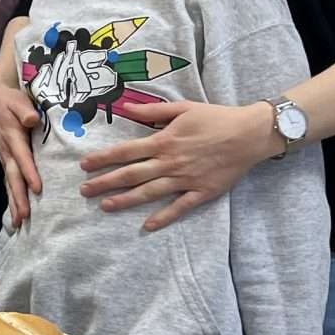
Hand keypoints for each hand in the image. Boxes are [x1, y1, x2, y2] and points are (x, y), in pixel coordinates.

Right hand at [0, 46, 43, 227]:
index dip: (29, 173)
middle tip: (24, 217)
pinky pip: (9, 180)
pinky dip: (12, 196)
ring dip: (14, 202)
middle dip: (19, 197)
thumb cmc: (10, 98)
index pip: (22, 157)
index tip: (38, 189)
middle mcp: (6, 151)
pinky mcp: (7, 160)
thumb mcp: (17, 99)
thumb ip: (25, 109)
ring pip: (9, 183)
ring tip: (19, 222)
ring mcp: (5, 157)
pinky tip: (17, 211)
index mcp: (12, 136)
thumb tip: (32, 119)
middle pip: (13, 177)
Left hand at [77, 98, 278, 230]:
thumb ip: (153, 111)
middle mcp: (170, 162)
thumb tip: (127, 108)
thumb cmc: (215, 118)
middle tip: (84, 190)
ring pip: (149, 193)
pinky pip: (180, 208)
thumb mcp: (183, 108)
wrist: (249, 134)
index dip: (103, 159)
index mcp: (163, 141)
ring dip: (126, 200)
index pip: (125, 152)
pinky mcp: (202, 192)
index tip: (85, 165)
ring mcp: (186, 179)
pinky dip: (164, 217)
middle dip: (105, 182)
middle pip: (131, 175)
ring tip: (105, 206)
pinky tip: (148, 226)